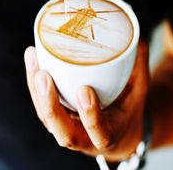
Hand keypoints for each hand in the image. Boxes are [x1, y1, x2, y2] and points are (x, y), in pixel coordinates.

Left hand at [24, 40, 148, 160]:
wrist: (116, 131)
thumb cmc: (128, 110)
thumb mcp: (139, 92)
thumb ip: (139, 66)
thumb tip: (137, 36)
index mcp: (108, 135)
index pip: (98, 132)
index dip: (90, 115)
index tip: (85, 90)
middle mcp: (82, 136)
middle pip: (61, 129)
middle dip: (49, 103)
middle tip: (44, 75)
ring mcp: (65, 127)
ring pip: (45, 114)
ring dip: (35, 87)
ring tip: (33, 56)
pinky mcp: (55, 116)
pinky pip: (40, 102)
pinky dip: (33, 81)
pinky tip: (32, 56)